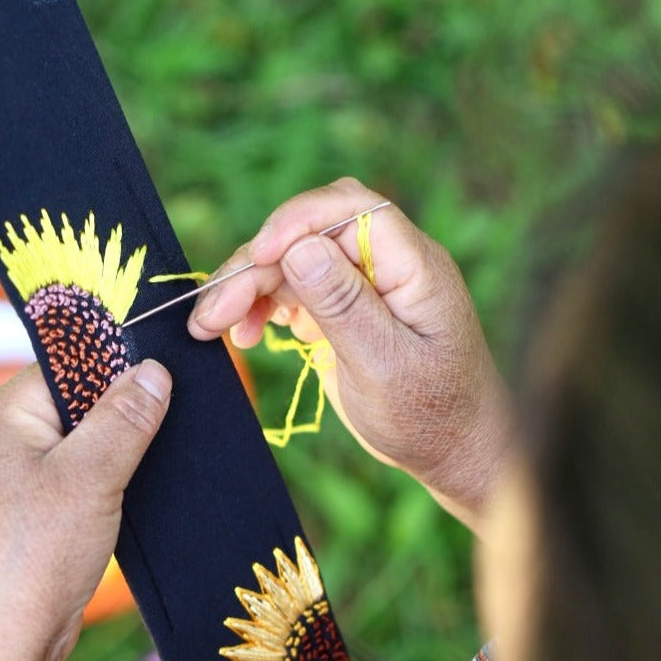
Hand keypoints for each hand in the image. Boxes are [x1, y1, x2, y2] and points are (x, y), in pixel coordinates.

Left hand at [0, 360, 170, 660]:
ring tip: (141, 473)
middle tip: (160, 432)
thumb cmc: (36, 555)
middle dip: (112, 421)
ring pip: (64, 449)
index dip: (112, 374)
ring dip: (104, 460)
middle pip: (64, 408)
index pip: (61, 369)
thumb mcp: (92, 476)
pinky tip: (118, 504)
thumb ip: (125, 418)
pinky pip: (57, 483)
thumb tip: (153, 371)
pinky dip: (90, 489)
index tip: (161, 385)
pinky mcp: (9, 518)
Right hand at [188, 177, 509, 530]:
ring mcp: (361, 286)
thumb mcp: (384, 366)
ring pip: (291, 262)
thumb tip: (299, 249)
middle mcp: (386, 265)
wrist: (450, 451)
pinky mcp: (340, 311)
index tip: (257, 256)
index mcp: (413, 266)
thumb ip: (344, 305)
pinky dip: (260, 308)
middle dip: (254, 265)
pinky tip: (245, 335)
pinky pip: (291, 291)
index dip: (297, 220)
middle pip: (308, 235)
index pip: (351, 209)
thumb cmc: (429, 415)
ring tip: (210, 327)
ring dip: (246, 289)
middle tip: (211, 313)